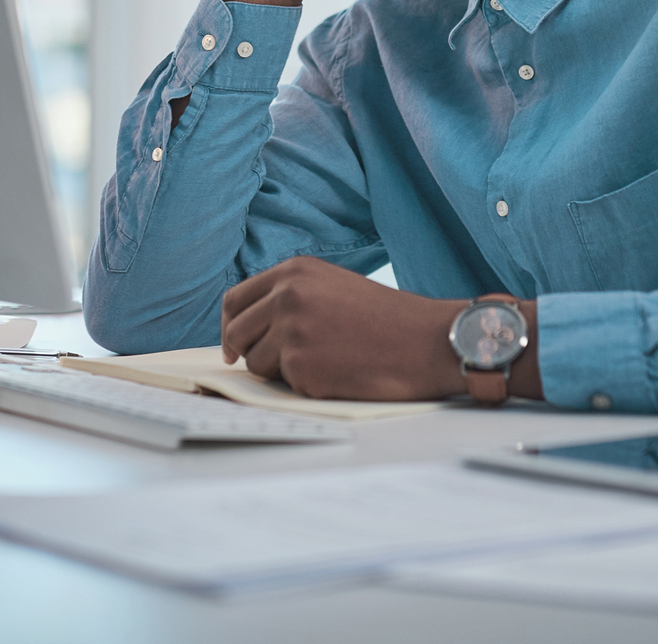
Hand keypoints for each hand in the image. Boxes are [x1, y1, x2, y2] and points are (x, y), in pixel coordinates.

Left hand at [220, 257, 466, 400]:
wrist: (427, 341)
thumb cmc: (387, 319)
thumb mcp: (333, 286)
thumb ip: (292, 295)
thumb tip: (251, 324)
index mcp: (294, 271)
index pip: (235, 300)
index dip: (231, 326)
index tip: (234, 344)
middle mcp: (287, 296)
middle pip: (236, 332)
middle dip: (246, 352)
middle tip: (269, 366)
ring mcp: (292, 331)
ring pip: (257, 363)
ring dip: (280, 371)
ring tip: (324, 363)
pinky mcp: (302, 366)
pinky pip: (284, 385)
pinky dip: (305, 386)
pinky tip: (338, 374)